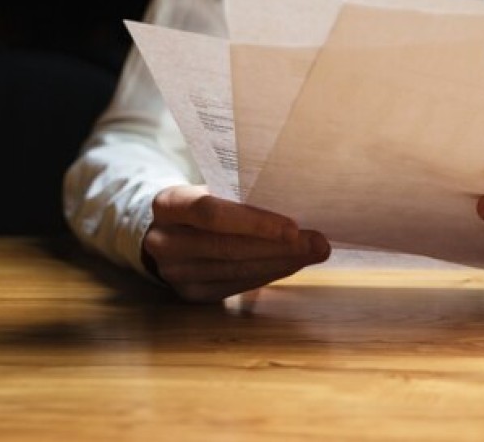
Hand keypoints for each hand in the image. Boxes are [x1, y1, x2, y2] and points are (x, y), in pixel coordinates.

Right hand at [142, 185, 330, 301]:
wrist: (167, 230)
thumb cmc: (202, 202)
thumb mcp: (211, 188)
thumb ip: (241, 196)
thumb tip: (297, 206)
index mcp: (169, 205)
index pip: (211, 214)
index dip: (253, 222)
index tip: (293, 227)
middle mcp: (165, 242)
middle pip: (228, 247)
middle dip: (278, 247)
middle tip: (318, 243)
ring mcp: (175, 273)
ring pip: (235, 270)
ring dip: (281, 263)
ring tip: (314, 253)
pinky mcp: (191, 294)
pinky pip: (237, 286)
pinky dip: (269, 274)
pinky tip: (292, 264)